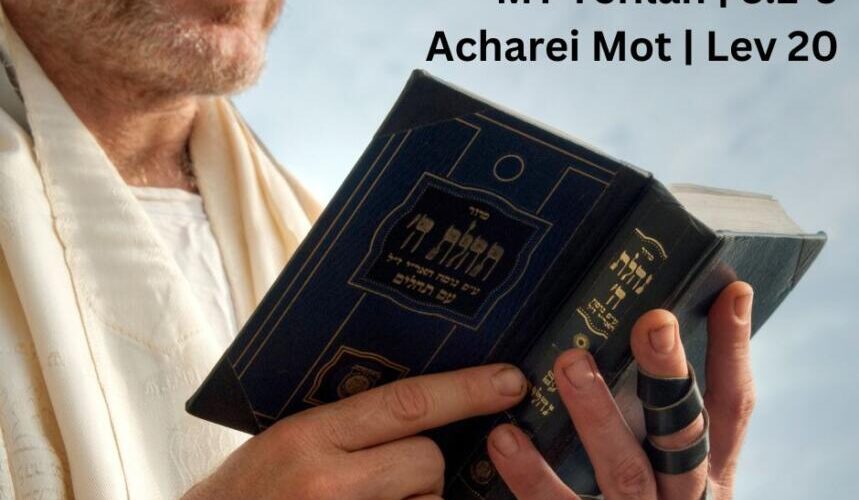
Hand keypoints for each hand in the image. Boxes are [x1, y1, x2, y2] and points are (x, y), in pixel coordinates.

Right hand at [183, 363, 526, 499]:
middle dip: (423, 465)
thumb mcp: (281, 443)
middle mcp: (327, 482)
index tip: (510, 380)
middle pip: (426, 458)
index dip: (465, 389)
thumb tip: (420, 405)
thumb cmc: (242, 496)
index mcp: (305, 438)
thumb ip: (343, 425)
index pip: (405, 403)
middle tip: (387, 475)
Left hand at [488, 282, 755, 498]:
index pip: (733, 407)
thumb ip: (670, 430)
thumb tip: (649, 350)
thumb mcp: (685, 481)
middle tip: (652, 322)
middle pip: (685, 435)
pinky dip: (533, 478)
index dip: (733, 350)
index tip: (729, 291)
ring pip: (626, 473)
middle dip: (671, 378)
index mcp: (711, 476)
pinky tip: (504, 438)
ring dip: (599, 416)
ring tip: (570, 364)